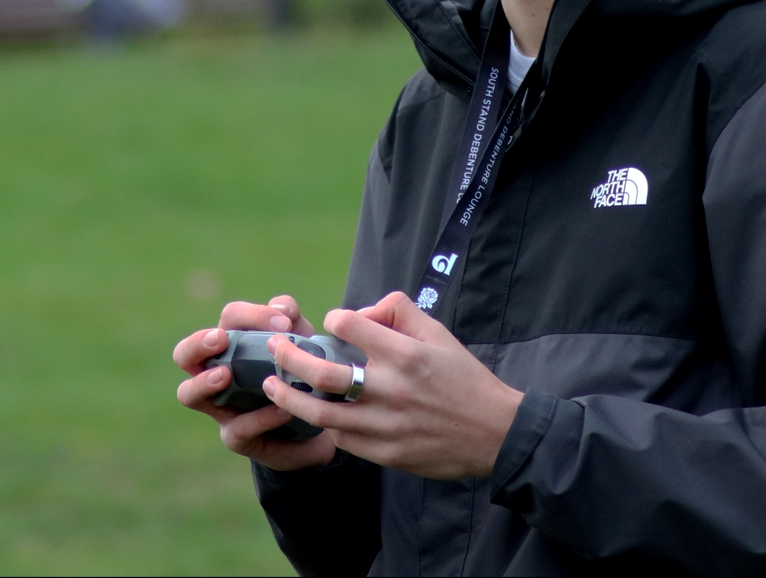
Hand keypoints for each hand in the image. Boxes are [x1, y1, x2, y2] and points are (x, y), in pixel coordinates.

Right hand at [172, 295, 336, 471]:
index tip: (284, 325)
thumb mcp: (303, 341)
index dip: (252, 315)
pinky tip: (282, 410)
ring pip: (188, 394)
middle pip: (184, 354)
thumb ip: (292, 317)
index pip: (229, 319)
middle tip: (221, 339)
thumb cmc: (302, 373)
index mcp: (233, 344)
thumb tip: (280, 309)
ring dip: (203, 382)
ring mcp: (221, 406)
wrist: (324, 420)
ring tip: (225, 376)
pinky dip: (260, 417)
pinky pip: (238, 428)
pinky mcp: (237, 436)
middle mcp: (217, 371)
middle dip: (197, 344)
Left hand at [263, 291, 523, 480]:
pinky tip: (314, 414)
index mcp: (405, 354)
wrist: (494, 433)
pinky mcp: (385, 454)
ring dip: (289, 398)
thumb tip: (363, 311)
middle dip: (289, 358)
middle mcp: (390, 390)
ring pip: (321, 412)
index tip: (331, 324)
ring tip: (272, 386)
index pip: (348, 325)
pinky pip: (342, 438)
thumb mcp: (439, 333)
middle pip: (322, 373)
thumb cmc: (464, 378)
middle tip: (273, 349)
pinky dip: (324, 424)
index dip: (334, 320)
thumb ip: (400, 311)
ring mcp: (385, 426)